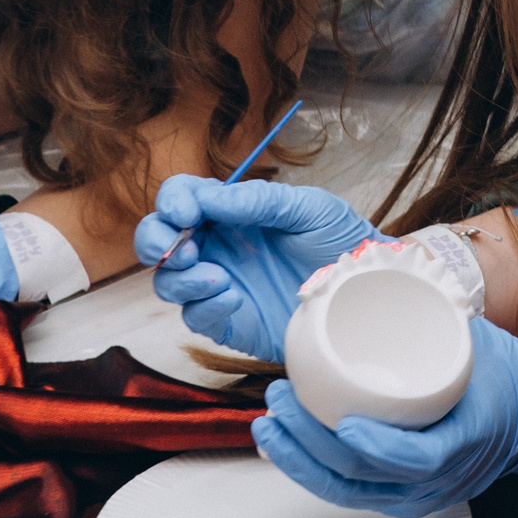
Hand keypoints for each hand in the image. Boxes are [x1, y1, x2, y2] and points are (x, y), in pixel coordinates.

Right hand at [133, 177, 376, 361]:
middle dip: (154, 240)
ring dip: (180, 278)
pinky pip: (195, 316)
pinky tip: (234, 297)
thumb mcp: (308, 208)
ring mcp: (220, 283)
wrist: (363, 291)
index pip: (184, 197)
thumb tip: (208, 198)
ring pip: (168, 281)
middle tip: (176, 247)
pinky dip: (205, 306)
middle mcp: (218, 245)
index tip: (185, 211)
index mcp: (232, 211)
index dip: (173, 201)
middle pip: (160, 238)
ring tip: (219, 276)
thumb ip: (258, 201)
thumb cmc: (339, 241)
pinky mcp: (228, 320)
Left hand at [252, 322, 517, 516]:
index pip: (416, 457)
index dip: (376, 445)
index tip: (344, 421)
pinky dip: (312, 471)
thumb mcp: (480, 341)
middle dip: (311, 444)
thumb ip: (438, 314)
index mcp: (466, 439)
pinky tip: (284, 445)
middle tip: (281, 400)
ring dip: (300, 460)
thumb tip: (387, 266)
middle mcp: (438, 480)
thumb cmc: (507, 376)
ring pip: (347, 491)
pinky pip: (349, 491)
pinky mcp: (399, 495)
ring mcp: (417, 494)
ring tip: (269, 423)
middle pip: (364, 477)